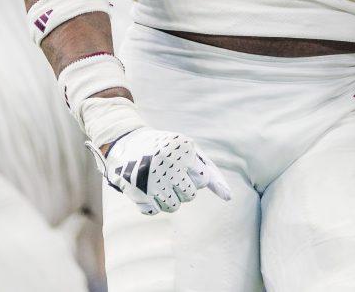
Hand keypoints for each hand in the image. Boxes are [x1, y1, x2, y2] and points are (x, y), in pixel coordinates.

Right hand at [90, 127, 231, 215]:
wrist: (126, 143)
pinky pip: (154, 211)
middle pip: (190, 196)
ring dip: (169, 198)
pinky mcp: (137, 193)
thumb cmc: (166, 149)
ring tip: (159, 182)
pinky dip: (152, 203)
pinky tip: (147, 189)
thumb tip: (228, 197)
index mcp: (184, 151)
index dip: (194, 177)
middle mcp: (169, 165)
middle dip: (183, 189)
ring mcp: (152, 180)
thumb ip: (208, 169)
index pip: (203, 180)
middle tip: (170, 175)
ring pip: (173, 206)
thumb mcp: (187, 150)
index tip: (183, 168)